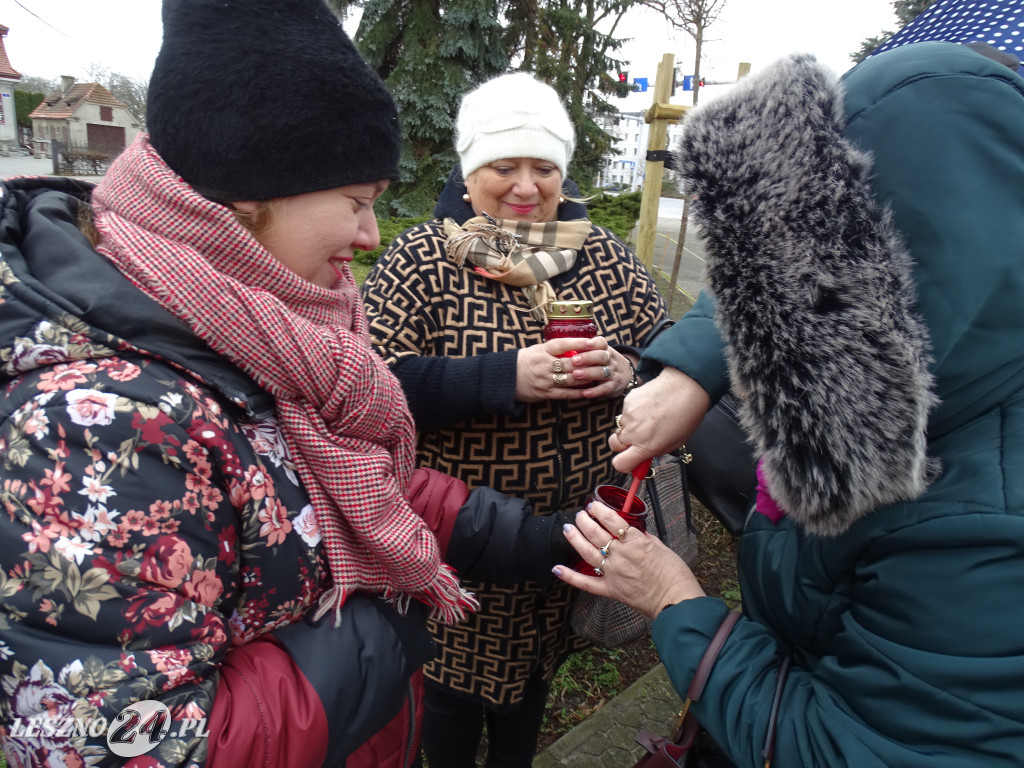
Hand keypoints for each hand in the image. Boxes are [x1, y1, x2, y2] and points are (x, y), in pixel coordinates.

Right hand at [515, 336, 632, 401]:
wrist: (506, 378)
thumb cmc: (524, 361)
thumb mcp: (536, 350)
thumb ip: (554, 348)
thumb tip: (575, 344)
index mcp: (542, 351)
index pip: (563, 345)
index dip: (579, 343)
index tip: (593, 341)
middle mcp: (544, 365)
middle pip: (571, 363)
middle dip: (588, 362)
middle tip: (602, 360)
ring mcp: (545, 380)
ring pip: (571, 379)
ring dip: (586, 377)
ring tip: (598, 374)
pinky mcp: (545, 393)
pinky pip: (565, 393)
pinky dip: (578, 392)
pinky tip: (588, 390)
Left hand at [553, 499, 703, 618]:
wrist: (676, 600)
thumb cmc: (674, 574)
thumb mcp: (662, 547)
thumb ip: (644, 538)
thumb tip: (634, 532)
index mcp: (636, 542)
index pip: (612, 520)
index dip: (599, 511)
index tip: (593, 506)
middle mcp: (621, 555)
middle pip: (596, 533)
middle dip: (584, 520)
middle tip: (579, 514)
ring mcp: (613, 572)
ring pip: (588, 552)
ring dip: (575, 538)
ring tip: (567, 528)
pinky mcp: (610, 589)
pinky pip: (586, 583)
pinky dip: (570, 576)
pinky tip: (557, 568)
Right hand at [610, 367, 709, 473]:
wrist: (685, 387)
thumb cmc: (685, 416)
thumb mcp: (674, 443)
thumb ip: (655, 451)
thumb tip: (642, 456)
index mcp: (646, 446)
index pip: (620, 464)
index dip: (624, 464)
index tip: (631, 460)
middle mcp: (633, 432)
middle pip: (614, 446)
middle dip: (623, 446)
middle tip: (639, 440)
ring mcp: (628, 416)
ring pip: (621, 427)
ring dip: (631, 427)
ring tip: (649, 418)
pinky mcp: (627, 401)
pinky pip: (626, 412)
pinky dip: (634, 413)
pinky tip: (649, 407)